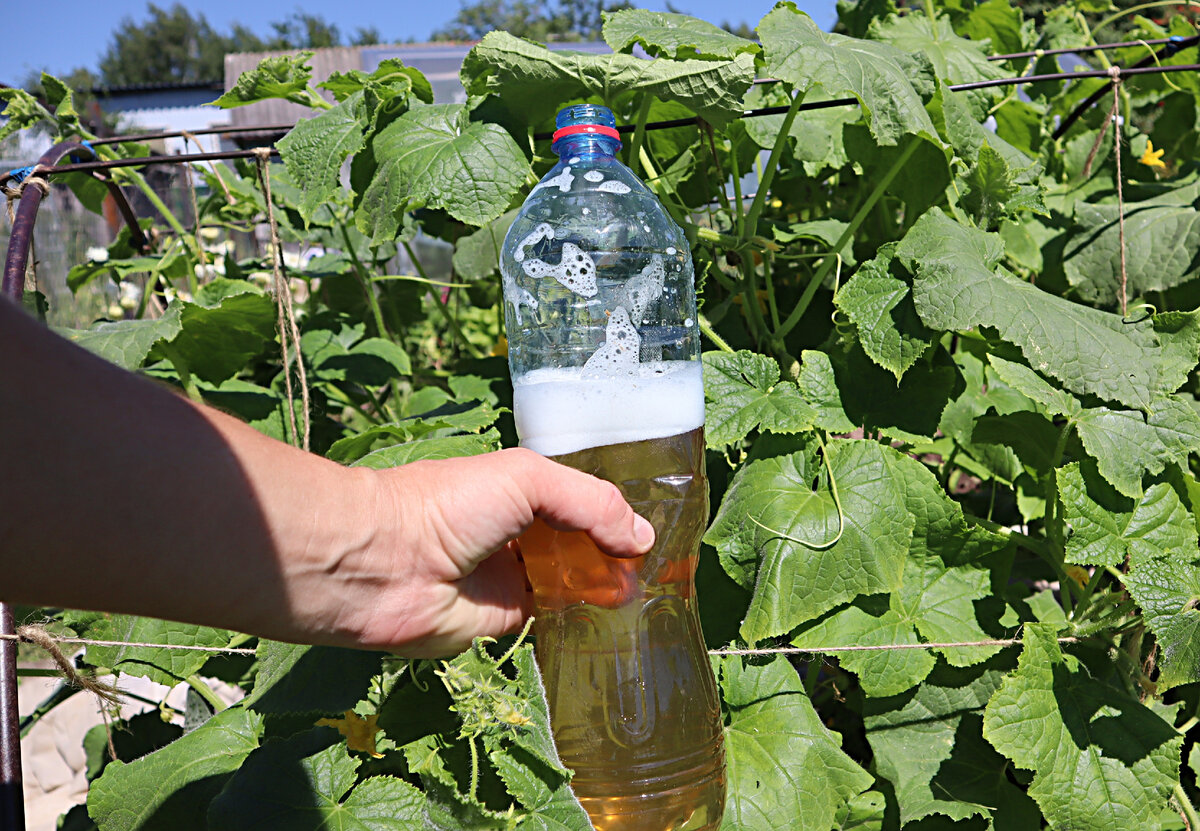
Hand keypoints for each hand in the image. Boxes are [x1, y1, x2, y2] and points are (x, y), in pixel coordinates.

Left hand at [287, 448, 655, 657]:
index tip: (658, 525)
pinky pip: (556, 618)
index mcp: (521, 488)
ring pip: (574, 580)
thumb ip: (589, 502)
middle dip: (618, 550)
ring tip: (654, 592)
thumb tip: (643, 537)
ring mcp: (513, 576)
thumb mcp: (527, 479)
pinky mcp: (506, 619)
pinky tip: (620, 619)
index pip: (581, 497)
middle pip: (582, 540)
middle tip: (664, 565)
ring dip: (608, 585)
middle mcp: (520, 531)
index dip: (616, 510)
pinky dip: (585, 618)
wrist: (383, 566)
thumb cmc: (449, 504)